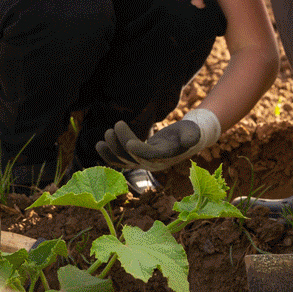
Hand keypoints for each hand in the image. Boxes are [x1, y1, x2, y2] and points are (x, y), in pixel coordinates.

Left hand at [94, 109, 220, 171]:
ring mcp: (144, 163)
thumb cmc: (191, 132)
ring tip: (106, 133)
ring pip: (124, 160)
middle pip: (133, 157)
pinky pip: (120, 160)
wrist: (188, 139)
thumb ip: (191, 136)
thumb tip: (190, 140)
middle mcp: (153, 164)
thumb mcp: (193, 132)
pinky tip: (99, 146)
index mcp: (166, 158)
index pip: (150, 156)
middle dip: (121, 144)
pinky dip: (109, 155)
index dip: (140, 151)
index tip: (129, 142)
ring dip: (112, 148)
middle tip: (114, 127)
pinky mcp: (137, 159)